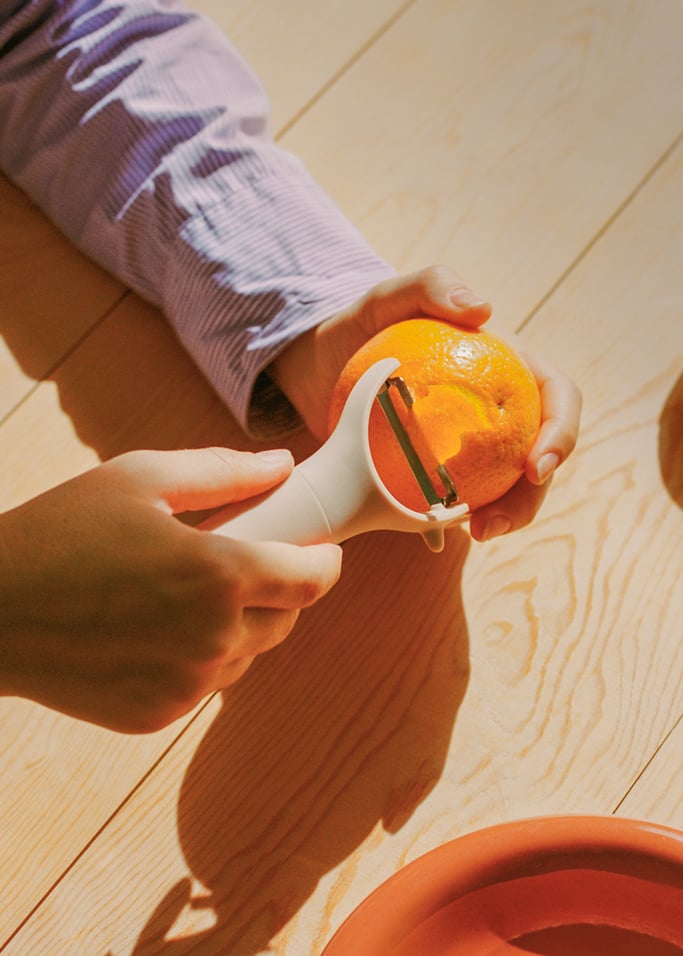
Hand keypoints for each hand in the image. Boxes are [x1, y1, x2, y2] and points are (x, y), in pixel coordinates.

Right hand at [0, 448, 340, 732]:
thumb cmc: (60, 534)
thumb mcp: (140, 479)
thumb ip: (224, 472)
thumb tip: (283, 464)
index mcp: (218, 576)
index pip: (313, 579)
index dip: (326, 561)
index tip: (321, 549)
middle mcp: (214, 639)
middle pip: (288, 617)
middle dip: (280, 587)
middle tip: (242, 560)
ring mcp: (187, 685)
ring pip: (249, 652)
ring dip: (240, 622)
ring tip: (187, 591)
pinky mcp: (159, 715)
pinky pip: (207, 682)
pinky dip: (201, 655)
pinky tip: (157, 628)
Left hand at [270, 265, 580, 539]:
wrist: (318, 368)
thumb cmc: (360, 326)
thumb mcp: (387, 296)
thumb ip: (432, 286)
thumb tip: (486, 310)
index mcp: (505, 367)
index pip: (555, 397)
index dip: (561, 432)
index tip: (534, 465)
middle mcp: (498, 409)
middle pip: (537, 454)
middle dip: (532, 496)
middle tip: (495, 522)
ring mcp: (470, 443)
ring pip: (505, 486)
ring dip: (503, 517)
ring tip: (474, 534)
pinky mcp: (439, 470)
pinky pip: (456, 500)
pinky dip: (451, 522)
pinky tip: (435, 540)